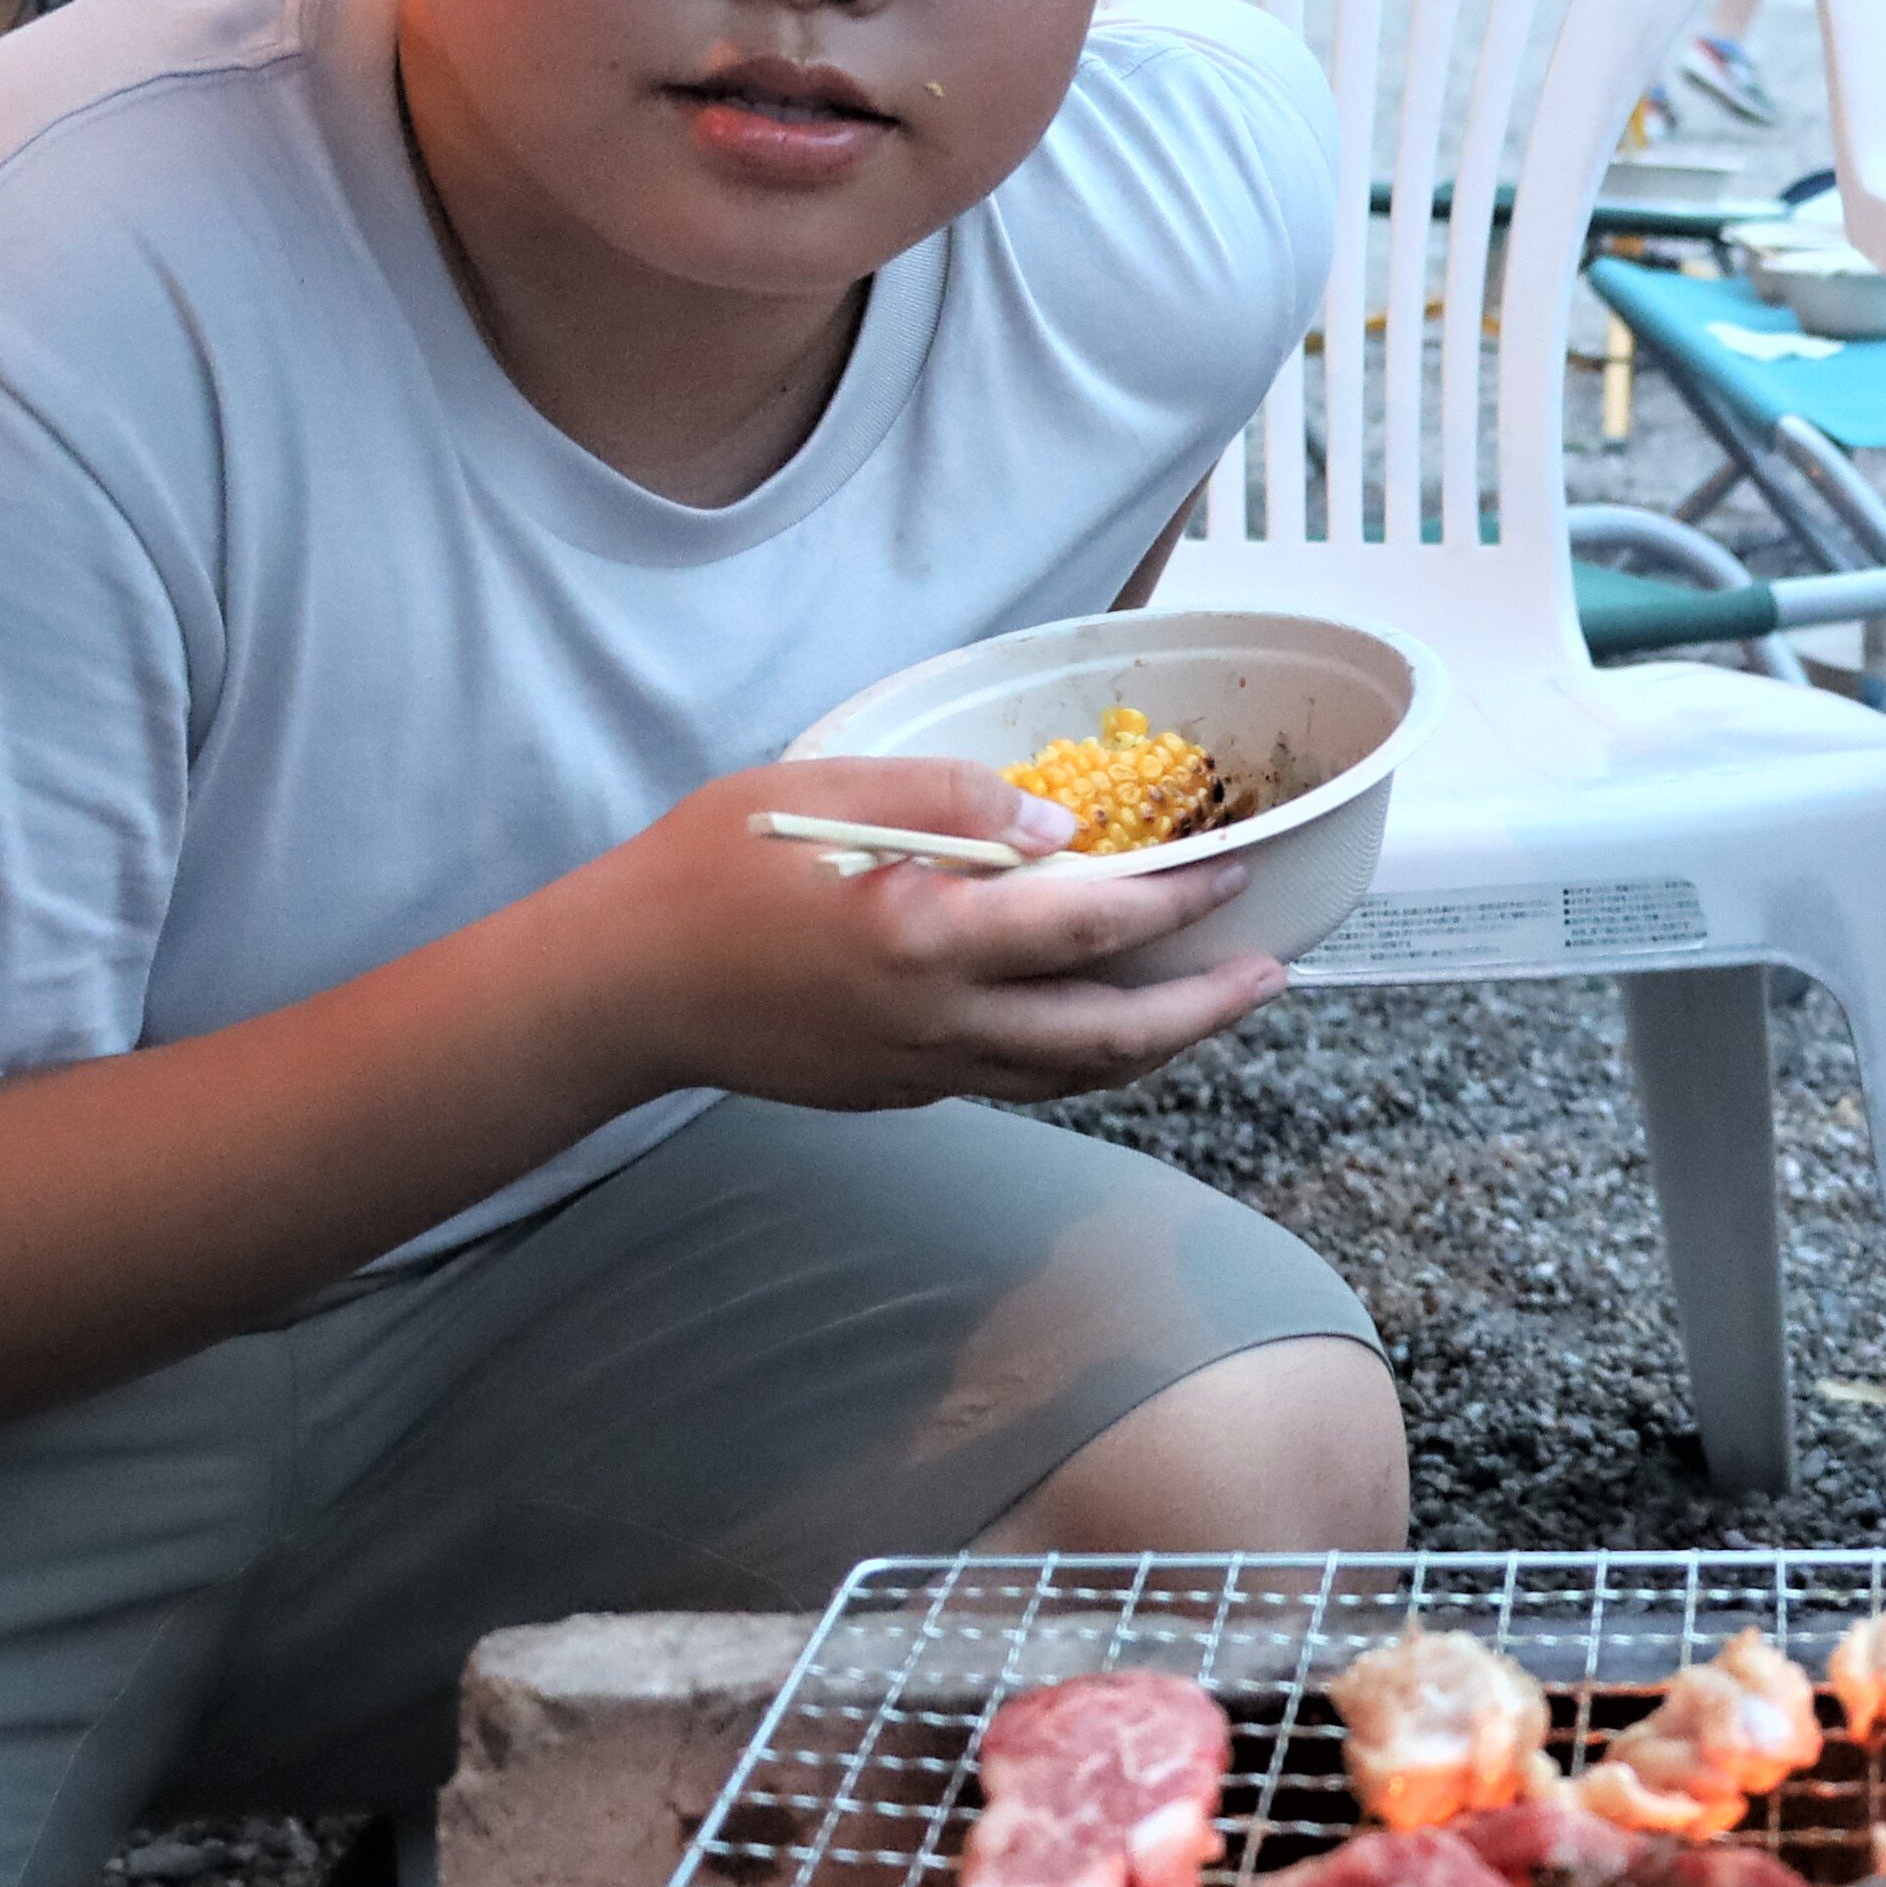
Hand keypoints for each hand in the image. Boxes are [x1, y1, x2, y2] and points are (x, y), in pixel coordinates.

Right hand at [536, 758, 1293, 1114]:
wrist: (617, 991)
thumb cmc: (706, 872)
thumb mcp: (822, 792)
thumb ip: (949, 802)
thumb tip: (1061, 830)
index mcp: (927, 936)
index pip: (1090, 922)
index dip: (1177, 900)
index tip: (1233, 872)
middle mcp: (938, 1021)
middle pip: (1109, 1034)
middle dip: (1203, 1008)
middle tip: (1268, 975)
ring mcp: (919, 1071)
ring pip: (1071, 1077)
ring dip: (1153, 1047)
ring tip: (1207, 1009)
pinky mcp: (897, 1095)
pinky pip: (1013, 1082)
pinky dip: (1076, 1060)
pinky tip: (1097, 1025)